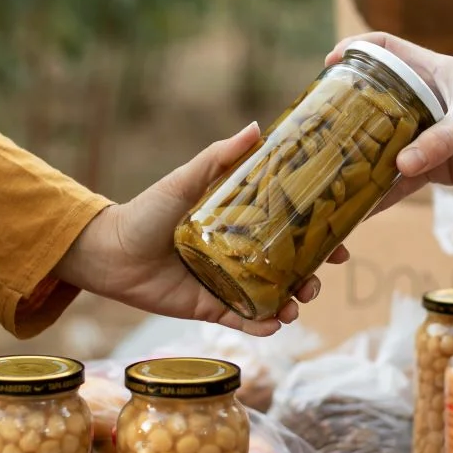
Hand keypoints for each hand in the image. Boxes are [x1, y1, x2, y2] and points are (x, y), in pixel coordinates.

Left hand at [53, 123, 348, 335]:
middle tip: (320, 280)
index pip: (293, 233)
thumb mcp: (187, 180)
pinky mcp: (210, 308)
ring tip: (296, 305)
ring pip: (272, 298)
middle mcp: (240, 255)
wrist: (110, 250)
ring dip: (292, 304)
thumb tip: (257, 127)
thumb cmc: (147, 210)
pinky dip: (262, 325)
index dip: (321, 240)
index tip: (343, 244)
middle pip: (290, 270)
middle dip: (312, 278)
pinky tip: (274, 324)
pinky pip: (243, 319)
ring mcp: (228, 283)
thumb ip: (220, 157)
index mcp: (243, 225)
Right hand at [326, 33, 452, 206]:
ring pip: (384, 145)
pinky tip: (361, 209)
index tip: (328, 65)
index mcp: (432, 73)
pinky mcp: (437, 166)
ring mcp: (428, 135)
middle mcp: (424, 101)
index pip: (385, 48)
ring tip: (330, 175)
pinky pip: (402, 179)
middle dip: (346, 116)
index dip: (355, 50)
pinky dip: (383, 193)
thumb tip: (401, 165)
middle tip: (317, 133)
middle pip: (374, 102)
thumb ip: (439, 141)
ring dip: (361, 160)